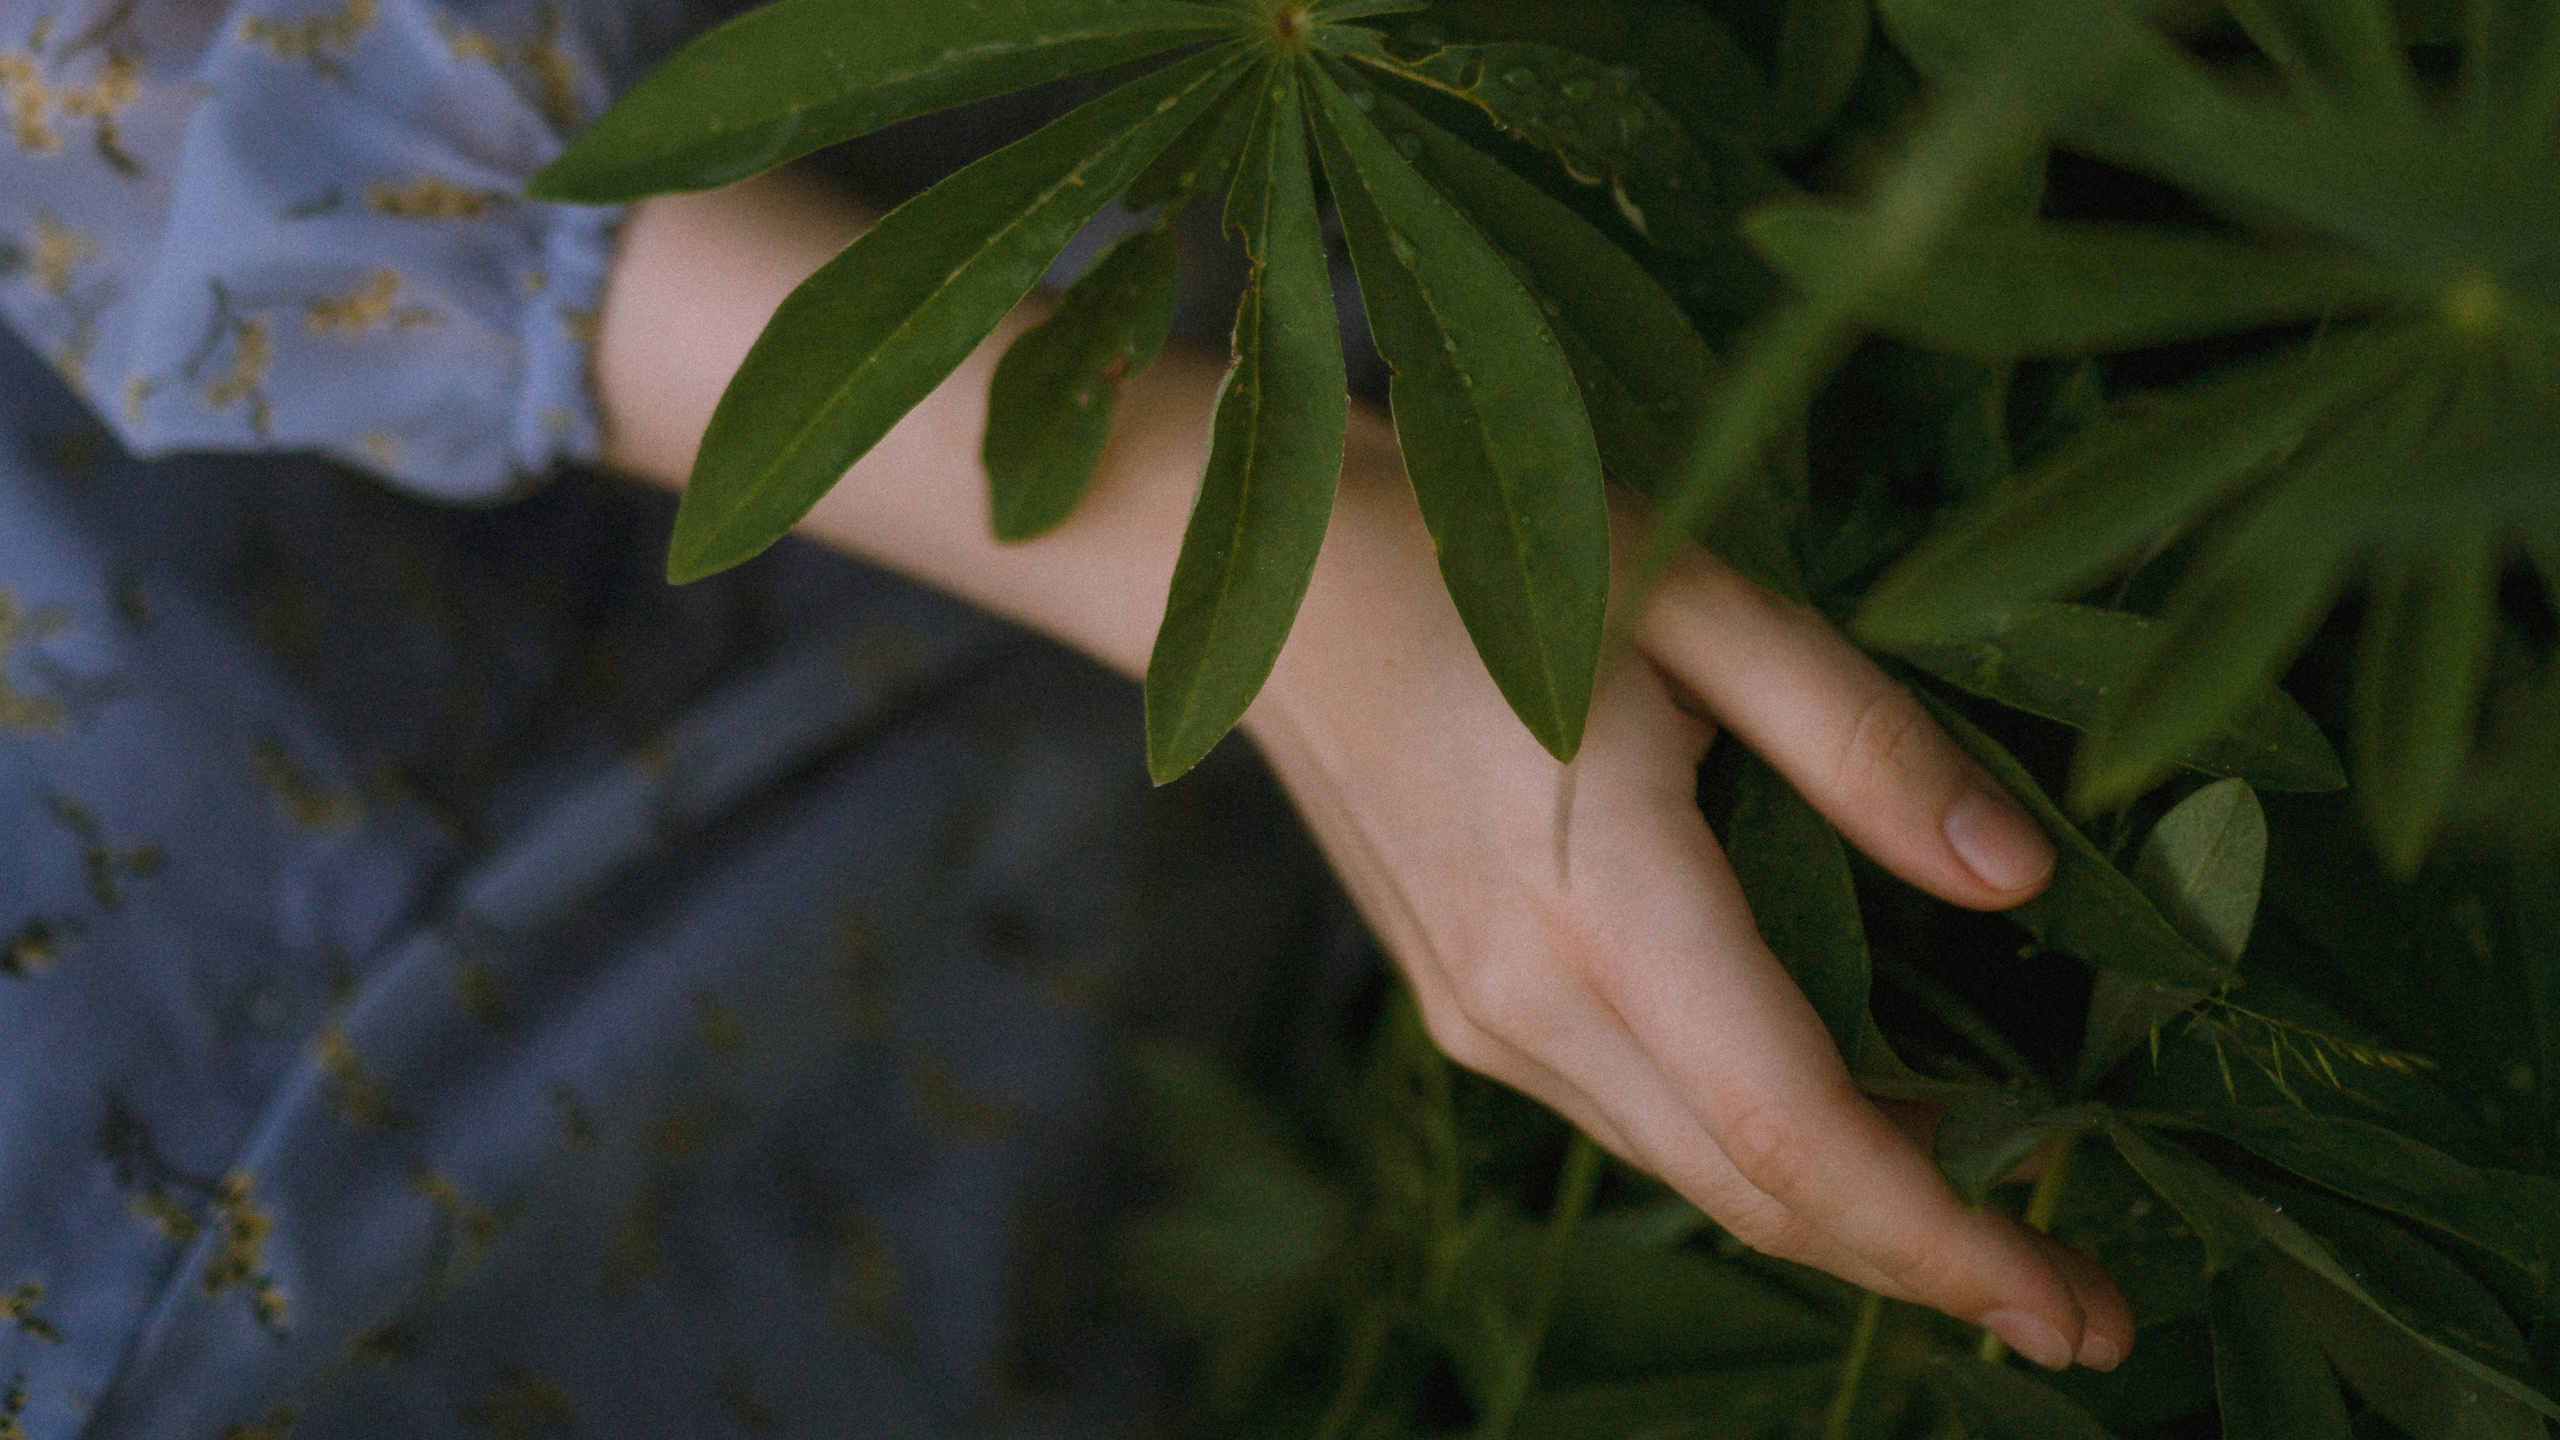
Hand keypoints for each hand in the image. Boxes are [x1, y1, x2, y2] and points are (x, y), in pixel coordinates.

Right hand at [1245, 421, 2133, 1371]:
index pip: (1797, 1133)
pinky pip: (1634, 1117)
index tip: (2076, 1308)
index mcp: (1599, 904)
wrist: (1273, 580)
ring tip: (1990, 1217)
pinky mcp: (1461, 1008)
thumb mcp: (1701, 604)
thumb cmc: (1488, 553)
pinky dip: (1752, 1149)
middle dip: (1925, 1264)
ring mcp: (1481, 1019)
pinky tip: (1839, 1119)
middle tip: (2084, 1310)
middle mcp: (1527, 1002)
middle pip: (1755, 1190)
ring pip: (1693, 1169)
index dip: (1945, 1236)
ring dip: (1841, 1213)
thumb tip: (2016, 875)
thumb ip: (1862, 745)